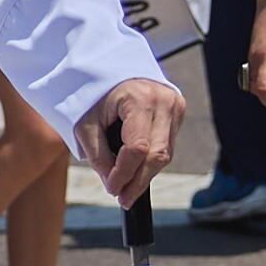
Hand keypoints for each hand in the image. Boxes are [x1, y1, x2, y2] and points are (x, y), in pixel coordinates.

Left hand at [76, 74, 186, 204]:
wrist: (112, 67)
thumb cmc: (96, 94)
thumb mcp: (87, 123)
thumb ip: (98, 155)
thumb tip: (113, 184)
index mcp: (139, 98)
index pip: (137, 147)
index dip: (125, 174)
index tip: (113, 189)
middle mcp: (163, 101)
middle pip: (157, 155)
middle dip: (138, 182)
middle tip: (124, 199)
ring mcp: (175, 105)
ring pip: (165, 154)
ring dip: (145, 175)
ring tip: (127, 189)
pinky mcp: (178, 111)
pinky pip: (167, 145)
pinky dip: (151, 161)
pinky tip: (137, 170)